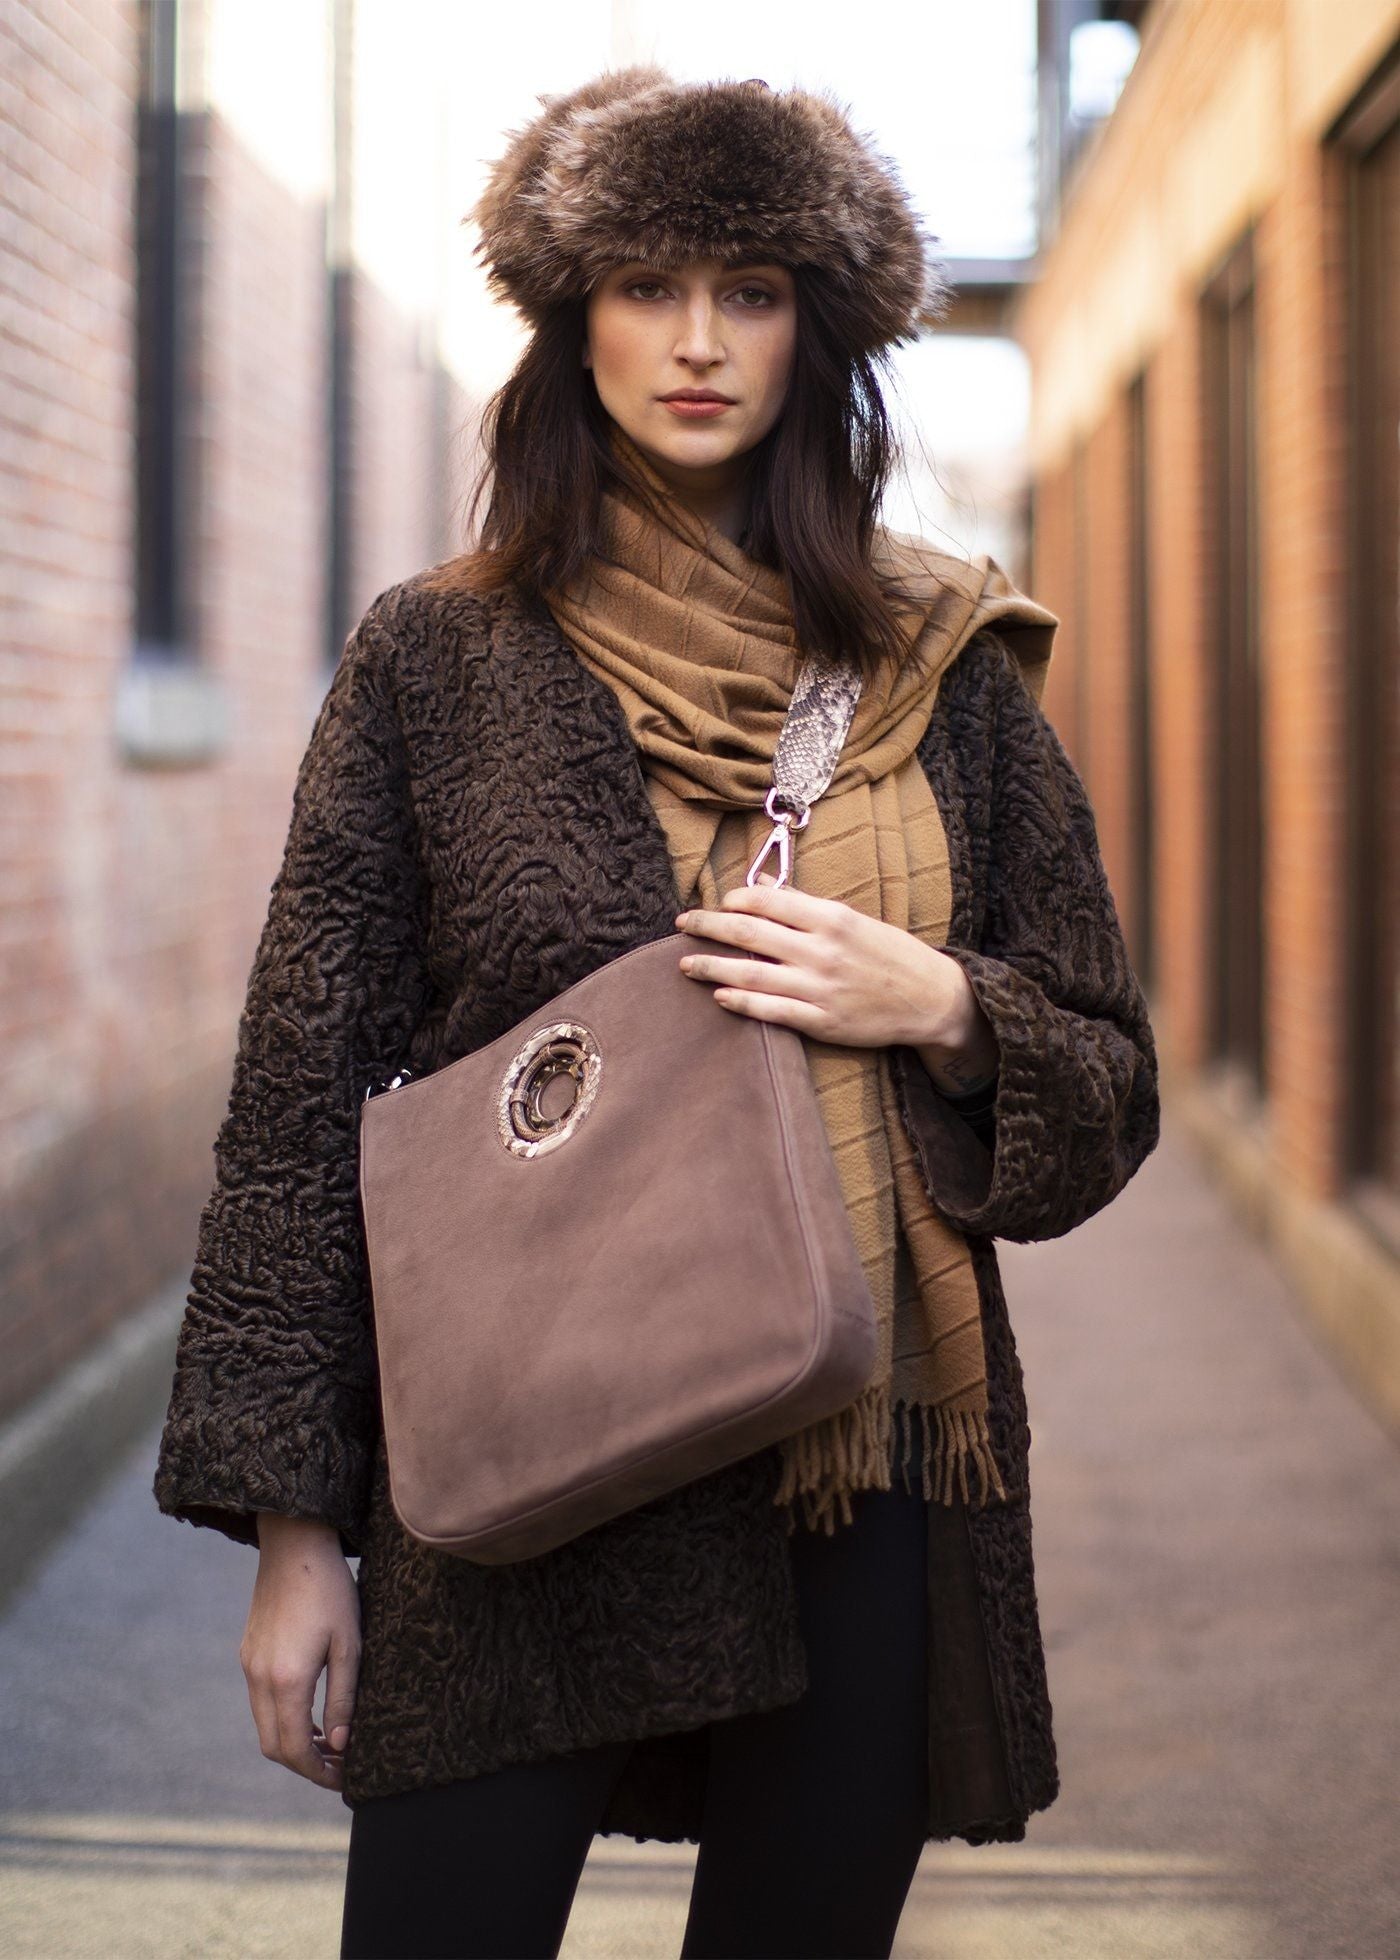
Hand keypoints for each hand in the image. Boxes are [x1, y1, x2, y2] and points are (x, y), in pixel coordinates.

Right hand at [242, 1513, 360, 1791]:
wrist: (294, 1544)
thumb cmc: (330, 1590)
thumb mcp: (349, 1644)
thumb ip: (343, 1698)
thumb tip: (339, 1746)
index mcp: (285, 1679)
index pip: (293, 1748)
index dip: (317, 1773)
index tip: (343, 1779)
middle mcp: (259, 1678)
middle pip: (272, 1745)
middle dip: (303, 1764)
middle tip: (338, 1766)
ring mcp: (249, 1665)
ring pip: (264, 1725)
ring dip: (292, 1742)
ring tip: (328, 1743)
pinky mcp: (248, 1653)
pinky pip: (260, 1702)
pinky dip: (282, 1718)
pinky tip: (310, 1711)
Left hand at [674, 873, 987, 1056]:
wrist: (930, 999)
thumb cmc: (890, 954)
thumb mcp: (853, 920)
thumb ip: (804, 904)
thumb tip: (765, 882)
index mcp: (832, 919)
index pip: (769, 902)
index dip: (735, 899)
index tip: (718, 901)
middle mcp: (822, 951)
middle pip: (749, 934)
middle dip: (708, 926)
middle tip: (682, 924)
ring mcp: (821, 988)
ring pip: (751, 974)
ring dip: (712, 966)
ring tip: (685, 964)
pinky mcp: (822, 1021)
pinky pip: (771, 1010)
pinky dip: (740, 1001)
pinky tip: (719, 995)